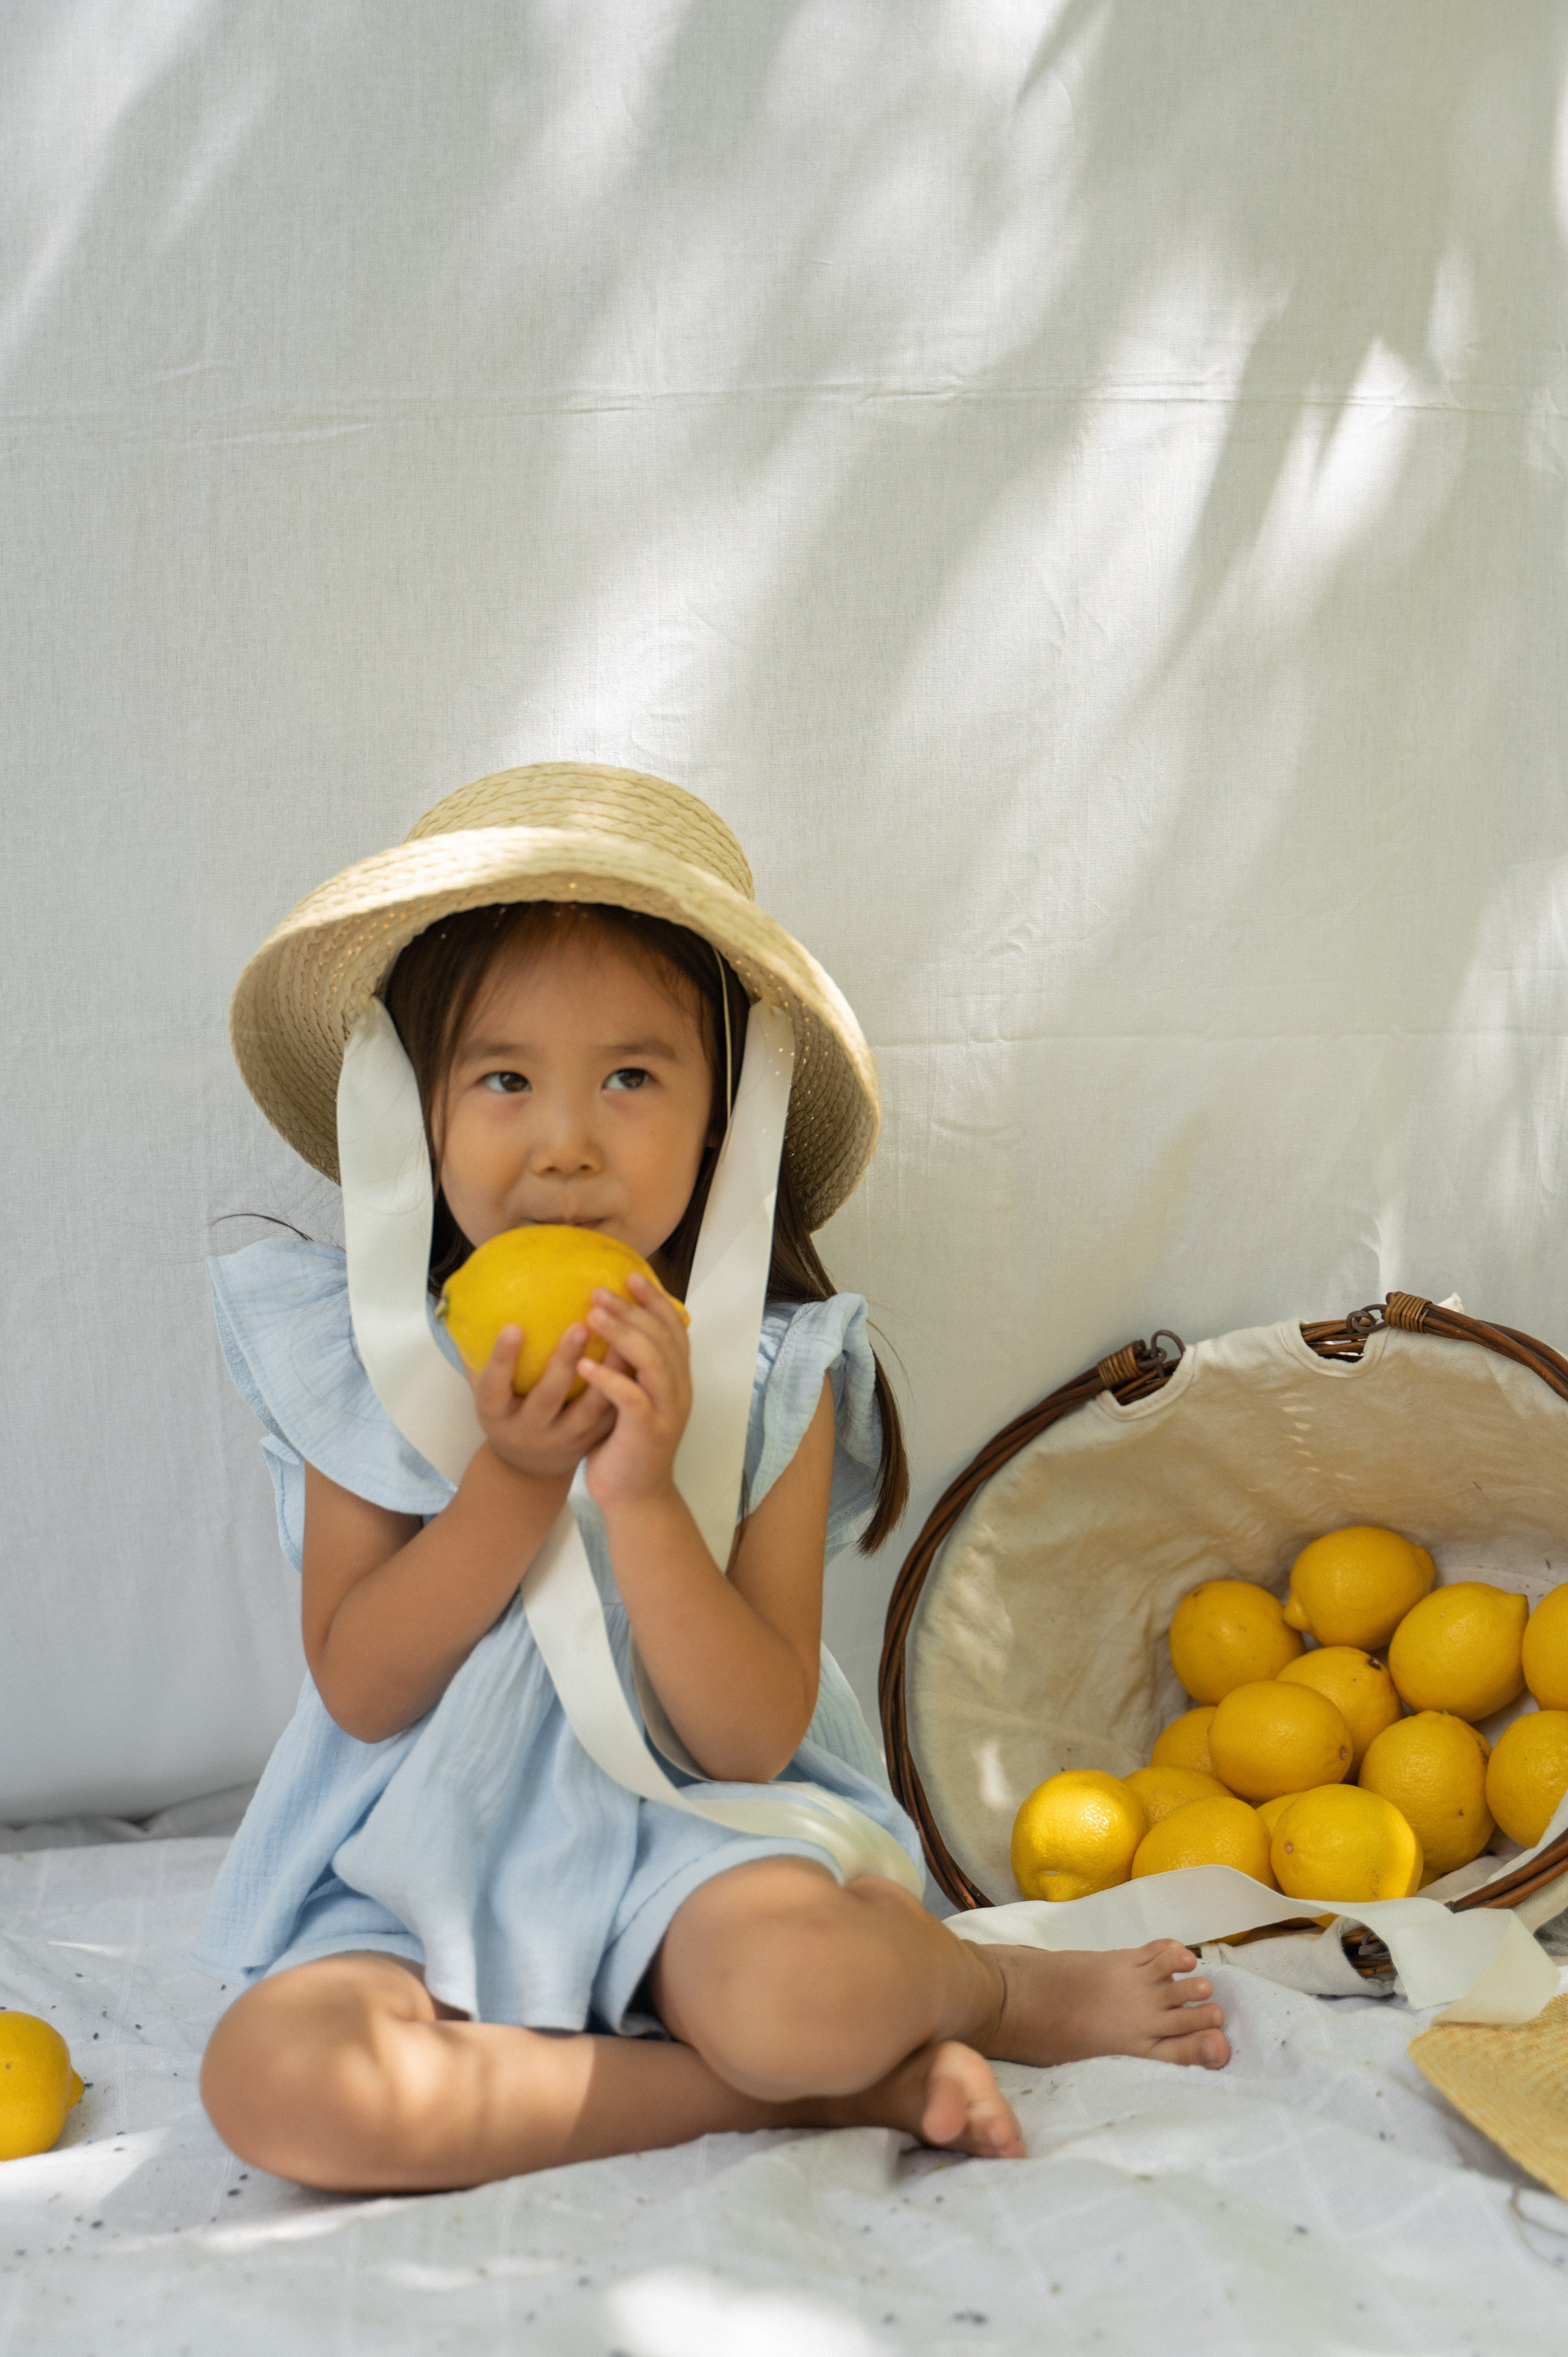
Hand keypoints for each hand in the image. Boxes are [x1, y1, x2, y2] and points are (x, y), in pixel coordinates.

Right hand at [471, 1320, 617, 1481]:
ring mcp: (563, 1440)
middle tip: (580, 1325)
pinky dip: (626, 1388)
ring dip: (607, 1372)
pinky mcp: (591, 1442)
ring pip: (589, 1408)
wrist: (528, 1467)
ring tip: (621, 1337)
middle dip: (563, 1362)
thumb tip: (468, 1307)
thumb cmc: (507, 1412)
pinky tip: (639, 1358)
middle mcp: (528, 1430)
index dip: (502, 1359)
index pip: (494, 1386)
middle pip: (547, 1397)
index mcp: (495, 1415)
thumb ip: (480, 1358)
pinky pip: (611, 1415)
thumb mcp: (487, 1393)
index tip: (514, 1326)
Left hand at [577, 1274, 692, 1512]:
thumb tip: (600, 1329)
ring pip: (652, 1361)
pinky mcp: (648, 1433)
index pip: (673, 1328)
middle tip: (599, 1289)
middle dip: (633, 1308)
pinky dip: (610, 1379)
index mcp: (676, 1380)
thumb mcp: (631, 1400)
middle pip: (663, 1337)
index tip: (630, 1274)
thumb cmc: (626, 1447)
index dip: (655, 1299)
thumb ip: (628, 1368)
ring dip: (623, 1334)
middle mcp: (678, 1390)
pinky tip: (585, 1366)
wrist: (637, 1500)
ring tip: (592, 1314)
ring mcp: (666, 1411)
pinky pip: (631, 1399)